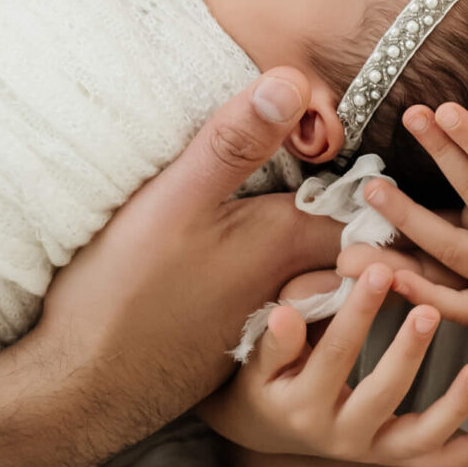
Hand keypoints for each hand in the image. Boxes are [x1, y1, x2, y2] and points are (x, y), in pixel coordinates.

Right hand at [0, 69, 347, 462]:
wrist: (83, 386)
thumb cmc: (128, 291)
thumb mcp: (177, 200)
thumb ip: (235, 142)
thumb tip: (293, 80)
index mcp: (288, 241)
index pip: (365, 206)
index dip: (378, 180)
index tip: (384, 152)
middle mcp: (290, 282)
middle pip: (344, 236)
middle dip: (361, 209)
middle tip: (369, 180)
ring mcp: (263, 313)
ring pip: (314, 264)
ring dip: (325, 240)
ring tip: (327, 206)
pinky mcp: (233, 332)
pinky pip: (280, 290)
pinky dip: (286, 266)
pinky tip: (252, 246)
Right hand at [201, 262, 467, 466]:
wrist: (273, 428)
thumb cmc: (270, 380)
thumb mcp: (261, 361)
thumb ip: (277, 339)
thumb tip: (286, 314)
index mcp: (304, 405)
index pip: (335, 355)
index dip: (358, 313)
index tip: (379, 271)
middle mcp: (340, 435)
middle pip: (381, 395)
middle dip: (407, 352)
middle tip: (429, 310)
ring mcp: (371, 450)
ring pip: (419, 439)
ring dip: (454, 407)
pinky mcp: (394, 457)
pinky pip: (438, 461)